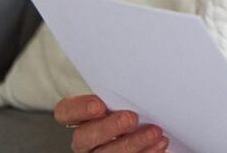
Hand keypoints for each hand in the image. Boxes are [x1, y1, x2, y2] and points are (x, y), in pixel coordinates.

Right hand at [53, 94, 168, 151]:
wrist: (154, 128)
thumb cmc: (139, 109)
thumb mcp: (128, 99)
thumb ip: (124, 94)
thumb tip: (140, 82)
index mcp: (83, 117)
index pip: (66, 111)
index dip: (78, 109)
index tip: (98, 105)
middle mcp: (86, 138)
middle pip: (84, 137)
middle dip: (108, 128)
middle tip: (131, 119)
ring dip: (132, 143)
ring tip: (154, 132)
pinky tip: (160, 144)